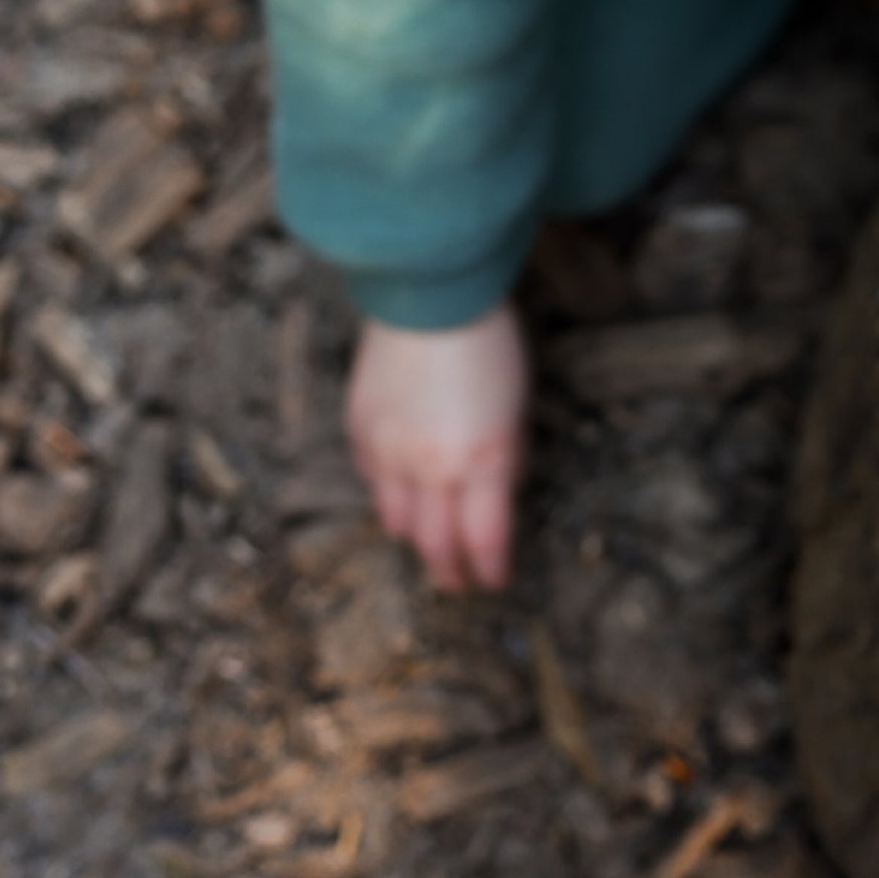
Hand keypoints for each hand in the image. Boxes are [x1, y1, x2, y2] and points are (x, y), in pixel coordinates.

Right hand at [345, 301, 529, 591]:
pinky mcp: (361, 430)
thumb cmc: (488, 342)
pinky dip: (389, 494)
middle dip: (449, 568)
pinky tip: (400, 493)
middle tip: (457, 582)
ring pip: (397, 520)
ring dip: (415, 536)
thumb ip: (506, 457)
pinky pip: (373, 481)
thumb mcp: (517, 406)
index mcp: (483, 461)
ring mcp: (390, 450)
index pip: (485, 540)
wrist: (427, 294)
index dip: (490, 568)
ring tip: (427, 543)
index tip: (495, 581)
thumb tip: (497, 493)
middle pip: (436, 542)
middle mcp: (431, 466)